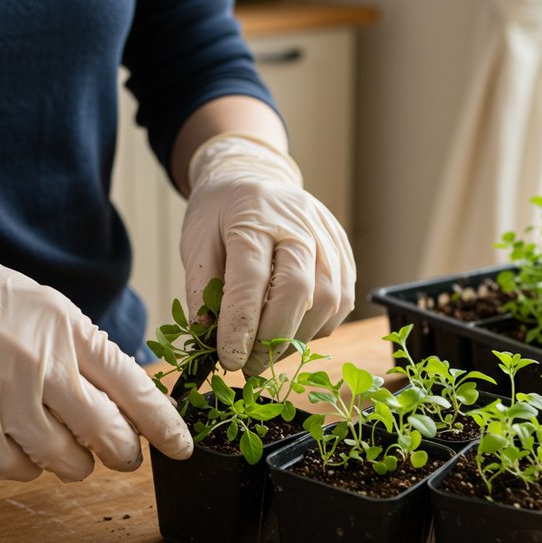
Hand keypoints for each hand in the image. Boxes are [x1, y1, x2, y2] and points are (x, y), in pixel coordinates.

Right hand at [0, 208, 192, 481]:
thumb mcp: (52, 312)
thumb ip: (91, 357)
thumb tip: (134, 412)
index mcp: (70, 330)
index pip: (132, 387)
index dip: (163, 425)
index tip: (182, 448)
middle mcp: (41, 362)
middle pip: (106, 434)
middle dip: (123, 455)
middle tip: (121, 456)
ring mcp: (2, 394)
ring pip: (66, 461)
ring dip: (74, 463)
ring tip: (60, 441)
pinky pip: (17, 469)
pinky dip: (26, 466)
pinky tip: (19, 443)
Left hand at [180, 132, 355, 375]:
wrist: (255, 176)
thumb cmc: (222, 212)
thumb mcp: (196, 239)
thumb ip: (201, 286)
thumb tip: (207, 335)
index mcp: (255, 217)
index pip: (252, 277)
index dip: (241, 325)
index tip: (229, 359)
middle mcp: (299, 225)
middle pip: (299, 290)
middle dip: (273, 338)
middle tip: (249, 366)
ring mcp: (328, 239)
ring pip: (328, 301)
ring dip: (297, 338)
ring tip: (267, 352)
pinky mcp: (345, 254)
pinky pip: (341, 302)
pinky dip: (317, 327)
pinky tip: (291, 331)